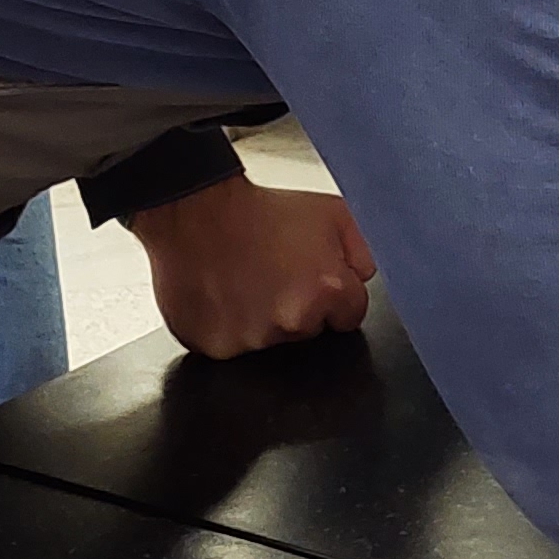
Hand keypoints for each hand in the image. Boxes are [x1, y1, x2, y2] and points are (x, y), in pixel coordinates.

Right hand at [129, 173, 374, 356]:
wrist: (193, 211)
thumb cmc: (259, 211)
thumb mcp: (332, 213)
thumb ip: (364, 252)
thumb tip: (365, 279)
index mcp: (324, 292)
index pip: (349, 316)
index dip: (333, 295)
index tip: (312, 278)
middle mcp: (290, 322)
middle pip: (310, 332)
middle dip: (299, 308)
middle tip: (274, 273)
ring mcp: (249, 340)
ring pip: (271, 341)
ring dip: (263, 319)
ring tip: (246, 281)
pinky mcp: (215, 348)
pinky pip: (233, 347)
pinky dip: (230, 327)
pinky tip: (224, 295)